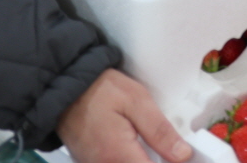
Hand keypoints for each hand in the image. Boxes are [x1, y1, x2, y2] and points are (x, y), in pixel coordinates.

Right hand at [58, 67, 190, 162]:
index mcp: (119, 156)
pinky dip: (132, 158)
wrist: (64, 89)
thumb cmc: (97, 90)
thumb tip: (182, 154)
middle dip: (159, 159)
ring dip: (145, 158)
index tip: (182, 157)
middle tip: (172, 150)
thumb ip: (159, 130)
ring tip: (157, 147)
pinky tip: (139, 147)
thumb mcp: (136, 100)